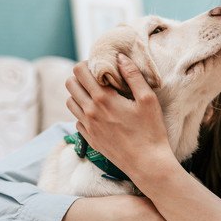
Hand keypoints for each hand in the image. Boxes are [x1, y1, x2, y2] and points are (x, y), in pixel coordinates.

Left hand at [65, 54, 174, 182]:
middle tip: (99, 79)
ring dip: (80, 94)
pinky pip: (76, 119)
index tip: (103, 67)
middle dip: (82, 76)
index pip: (80, 71)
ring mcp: (88, 126)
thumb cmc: (151, 131)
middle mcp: (90, 111)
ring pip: (70, 101)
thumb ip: (133, 75)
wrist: (147, 163)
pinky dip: (83, 112)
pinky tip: (99, 113)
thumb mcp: (148, 100)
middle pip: (70, 83)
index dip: (89, 64)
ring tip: (97, 94)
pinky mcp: (89, 138)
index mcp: (103, 98)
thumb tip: (120, 57)